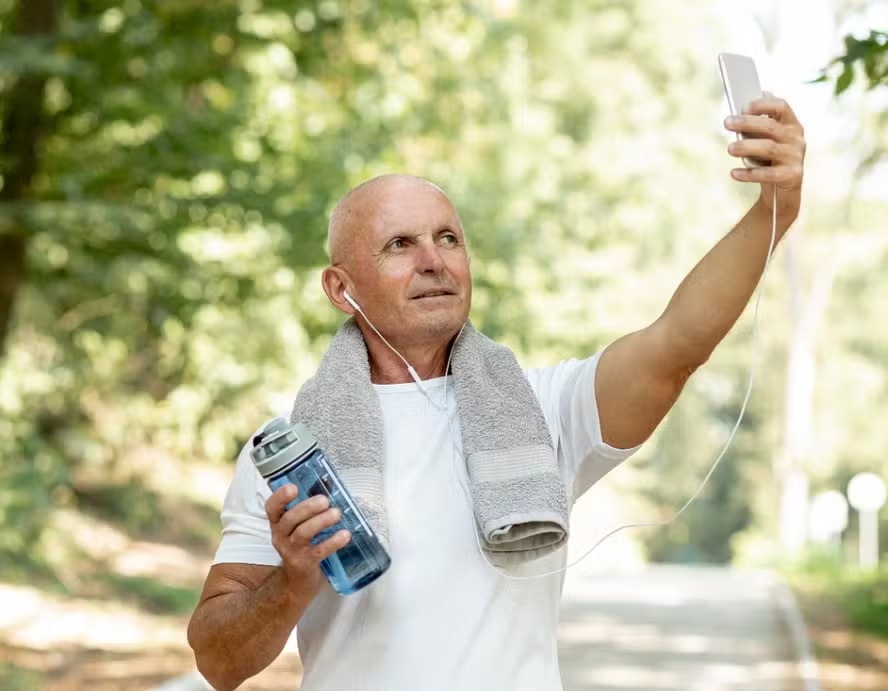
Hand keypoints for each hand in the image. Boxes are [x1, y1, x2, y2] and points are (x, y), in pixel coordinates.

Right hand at [265, 485, 351, 593]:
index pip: (272, 508)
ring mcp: (292, 551)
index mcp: (279, 524)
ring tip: (336, 514)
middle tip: (324, 500)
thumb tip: (331, 485)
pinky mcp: (305, 564)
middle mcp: (281, 536)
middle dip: (307, 508)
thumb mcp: (298, 528)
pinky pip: (319, 551)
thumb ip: (309, 510)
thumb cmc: (302, 546)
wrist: (297, 583)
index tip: (292, 487)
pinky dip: (333, 542)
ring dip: (320, 522)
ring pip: (302, 533)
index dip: (279, 497)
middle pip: (289, 519)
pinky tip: (345, 535)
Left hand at [724, 94, 805, 219]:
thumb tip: (743, 109)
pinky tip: (734, 173)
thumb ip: (757, 126)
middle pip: (771, 127)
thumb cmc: (769, 161)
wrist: (781, 193)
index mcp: (791, 125)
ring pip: (769, 148)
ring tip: (730, 148)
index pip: (781, 106)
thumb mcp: (765, 142)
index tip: (743, 107)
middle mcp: (796, 139)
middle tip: (727, 123)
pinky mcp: (792, 176)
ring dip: (746, 147)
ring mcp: (795, 157)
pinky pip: (767, 174)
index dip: (763, 104)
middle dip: (747, 123)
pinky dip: (748, 174)